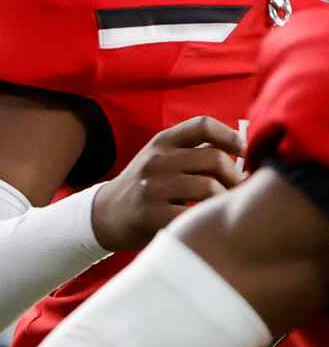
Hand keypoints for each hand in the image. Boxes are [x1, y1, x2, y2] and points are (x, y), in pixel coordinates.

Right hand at [90, 116, 245, 251]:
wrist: (105, 215)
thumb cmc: (146, 186)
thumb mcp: (162, 159)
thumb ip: (195, 151)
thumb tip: (241, 144)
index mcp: (162, 143)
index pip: (203, 125)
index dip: (230, 136)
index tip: (242, 152)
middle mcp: (156, 160)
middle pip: (215, 159)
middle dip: (235, 177)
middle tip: (237, 190)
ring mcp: (151, 187)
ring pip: (209, 187)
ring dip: (223, 200)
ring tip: (222, 207)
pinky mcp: (149, 214)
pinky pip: (193, 214)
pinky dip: (205, 218)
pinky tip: (203, 220)